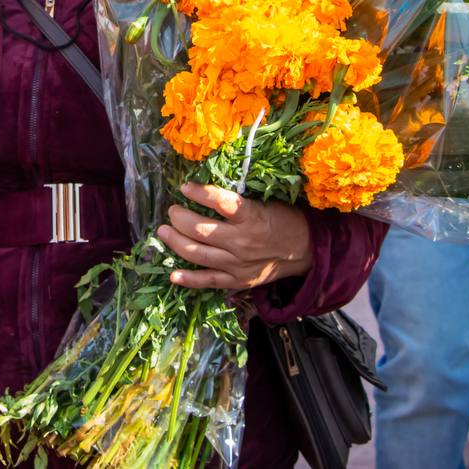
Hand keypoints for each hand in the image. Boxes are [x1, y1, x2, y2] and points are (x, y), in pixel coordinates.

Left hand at [158, 183, 312, 290]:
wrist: (306, 251)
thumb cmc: (283, 220)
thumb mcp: (265, 202)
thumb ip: (237, 200)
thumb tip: (204, 189)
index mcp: (251, 217)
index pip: (221, 202)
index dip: (200, 193)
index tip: (185, 187)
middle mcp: (242, 242)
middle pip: (199, 230)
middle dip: (179, 218)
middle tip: (171, 211)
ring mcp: (237, 264)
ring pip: (197, 254)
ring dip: (175, 242)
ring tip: (163, 231)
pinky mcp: (237, 280)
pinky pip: (207, 281)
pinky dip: (188, 279)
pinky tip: (172, 275)